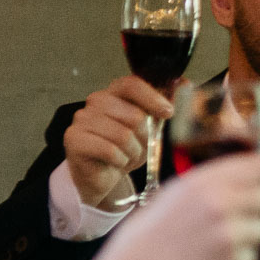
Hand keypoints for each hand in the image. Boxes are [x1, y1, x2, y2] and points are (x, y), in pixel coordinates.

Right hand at [56, 153, 259, 259]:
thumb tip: (249, 170)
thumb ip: (209, 183)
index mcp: (201, 183)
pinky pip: (252, 256)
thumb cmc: (147, 239)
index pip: (258, 165)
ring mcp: (230, 236)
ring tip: (216, 242)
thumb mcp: (171, 196)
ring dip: (250, 234)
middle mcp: (220, 205)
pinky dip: (238, 259)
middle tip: (250, 209)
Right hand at [61, 76, 175, 208]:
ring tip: (127, 156)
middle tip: (140, 147)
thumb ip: (162, 107)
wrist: (101, 174)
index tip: (168, 113)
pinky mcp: (73, 139)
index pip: (131, 84)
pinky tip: (116, 162)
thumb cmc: (125, 148)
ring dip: (133, 152)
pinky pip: (109, 150)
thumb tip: (185, 84)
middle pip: (133, 115)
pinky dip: (120, 161)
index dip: (153, 98)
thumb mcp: (148, 128)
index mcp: (113, 93)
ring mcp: (81, 119)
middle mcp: (95, 102)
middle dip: (144, 137)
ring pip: (123, 135)